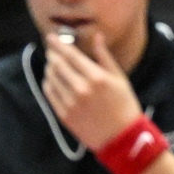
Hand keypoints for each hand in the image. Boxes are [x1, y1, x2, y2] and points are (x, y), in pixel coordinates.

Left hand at [42, 30, 143, 151]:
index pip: (70, 55)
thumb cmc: (124, 105)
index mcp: (96, 77)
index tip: (50, 37)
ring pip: (51, 79)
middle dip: (52, 54)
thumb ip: (104, 56)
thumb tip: (97, 36)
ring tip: (52, 64)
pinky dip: (48, 84)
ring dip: (49, 68)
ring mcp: (71, 103)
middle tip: (50, 49)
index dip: (58, 44)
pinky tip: (51, 80)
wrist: (121, 137)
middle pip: (58, 65)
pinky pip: (50, 94)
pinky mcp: (64, 116)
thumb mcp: (119, 78)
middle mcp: (81, 89)